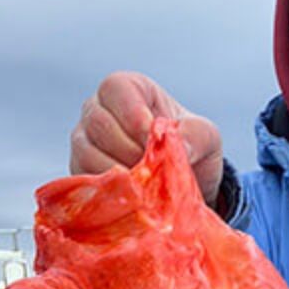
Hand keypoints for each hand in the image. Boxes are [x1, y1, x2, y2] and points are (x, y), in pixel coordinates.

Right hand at [70, 72, 224, 206]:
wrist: (182, 182)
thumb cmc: (190, 148)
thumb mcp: (206, 137)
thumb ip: (196, 135)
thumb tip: (179, 146)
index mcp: (127, 90)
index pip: (115, 88)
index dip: (131, 111)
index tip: (150, 134)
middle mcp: (99, 111)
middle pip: (99, 123)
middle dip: (128, 148)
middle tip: (152, 168)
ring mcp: (86, 142)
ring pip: (87, 152)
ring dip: (118, 172)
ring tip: (146, 186)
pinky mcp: (82, 172)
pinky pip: (85, 180)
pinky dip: (109, 190)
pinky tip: (132, 199)